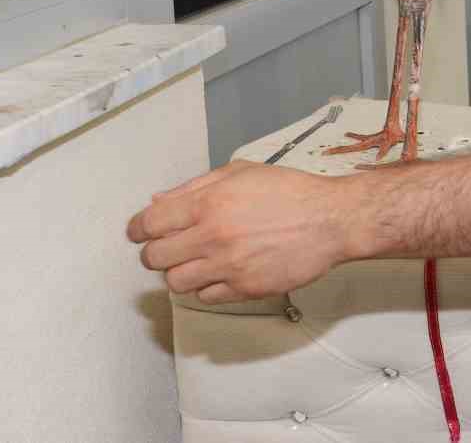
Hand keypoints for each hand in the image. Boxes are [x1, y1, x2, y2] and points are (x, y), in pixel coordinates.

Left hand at [126, 161, 362, 303]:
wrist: (331, 220)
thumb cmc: (290, 191)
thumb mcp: (241, 173)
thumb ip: (194, 187)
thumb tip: (157, 202)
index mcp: (209, 203)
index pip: (149, 224)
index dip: (138, 229)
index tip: (141, 232)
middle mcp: (213, 237)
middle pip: (154, 258)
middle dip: (156, 252)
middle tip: (170, 247)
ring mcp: (228, 266)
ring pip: (175, 282)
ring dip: (180, 271)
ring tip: (197, 261)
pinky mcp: (245, 289)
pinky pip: (205, 297)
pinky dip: (206, 287)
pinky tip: (221, 272)